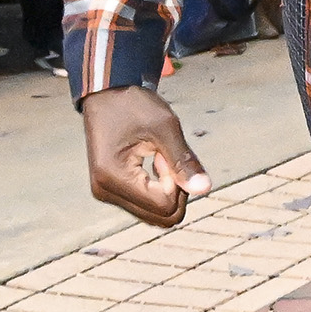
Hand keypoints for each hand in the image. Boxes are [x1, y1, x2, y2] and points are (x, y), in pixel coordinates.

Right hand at [83, 83, 211, 226]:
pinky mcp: (111, 191)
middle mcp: (105, 192)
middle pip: (160, 217)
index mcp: (113, 178)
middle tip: (165, 156)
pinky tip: (153, 161)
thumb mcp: (164, 127)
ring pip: (155, 214)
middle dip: (175, 190)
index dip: (178, 182)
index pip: (164, 205)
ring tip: (157, 156)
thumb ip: (184, 160)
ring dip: (166, 189)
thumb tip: (205, 189)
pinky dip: (157, 189)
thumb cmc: (134, 105)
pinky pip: (145, 205)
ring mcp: (106, 194)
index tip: (167, 153)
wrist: (107, 94)